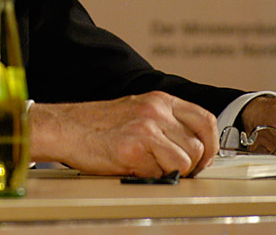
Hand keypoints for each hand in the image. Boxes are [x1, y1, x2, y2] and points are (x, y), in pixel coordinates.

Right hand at [30, 92, 217, 176]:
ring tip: (148, 166)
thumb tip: (193, 148)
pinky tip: (133, 166)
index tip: (204, 158)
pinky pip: (163, 172)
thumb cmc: (96, 125)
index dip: (211, 145)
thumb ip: (164, 123)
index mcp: (159, 100)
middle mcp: (156, 110)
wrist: (64, 128)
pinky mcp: (135, 148)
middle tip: (172, 169)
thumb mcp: (136, 112)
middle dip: (190, 164)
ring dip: (170, 171)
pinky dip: (152, 176)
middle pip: (199, 146)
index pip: (206, 121)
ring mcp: (146, 128)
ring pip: (185, 162)